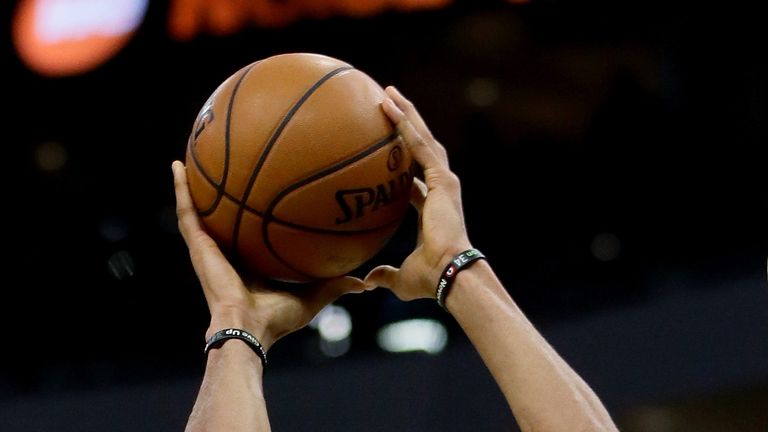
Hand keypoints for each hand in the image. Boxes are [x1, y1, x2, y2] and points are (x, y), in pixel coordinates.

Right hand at [172, 161, 366, 349]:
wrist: (249, 328)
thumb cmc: (277, 319)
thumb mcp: (313, 295)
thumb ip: (335, 284)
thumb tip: (363, 282)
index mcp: (247, 262)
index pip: (245, 232)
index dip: (246, 213)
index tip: (253, 189)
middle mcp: (225, 251)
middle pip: (218, 216)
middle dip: (216, 193)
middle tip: (218, 164)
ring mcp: (207, 247)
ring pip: (196, 208)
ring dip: (190, 184)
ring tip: (187, 157)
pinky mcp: (198, 245)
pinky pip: (187, 211)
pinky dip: (181, 188)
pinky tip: (178, 166)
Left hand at [364, 87, 471, 300]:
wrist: (449, 274)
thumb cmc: (429, 279)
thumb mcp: (400, 277)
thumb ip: (384, 274)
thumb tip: (367, 281)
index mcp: (431, 208)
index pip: (413, 179)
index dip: (399, 163)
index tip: (384, 152)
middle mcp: (440, 190)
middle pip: (420, 150)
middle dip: (405, 126)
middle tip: (387, 104)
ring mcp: (444, 182)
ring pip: (422, 139)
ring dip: (405, 115)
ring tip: (388, 93)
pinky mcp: (443, 179)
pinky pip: (419, 145)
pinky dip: (405, 124)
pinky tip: (390, 105)